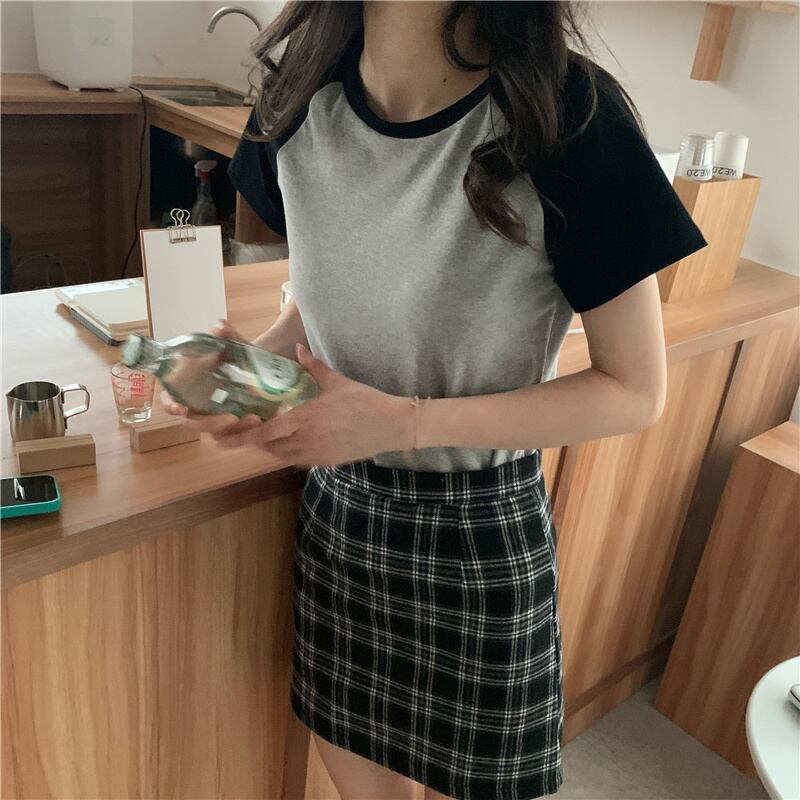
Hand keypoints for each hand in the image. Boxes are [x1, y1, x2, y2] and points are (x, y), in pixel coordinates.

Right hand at [160, 318, 260, 437]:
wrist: (256, 366)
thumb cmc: (233, 357)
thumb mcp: (232, 345)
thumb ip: (226, 336)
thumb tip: (219, 326)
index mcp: (185, 388)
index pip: (169, 400)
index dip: (170, 405)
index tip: (180, 408)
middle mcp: (196, 406)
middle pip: (194, 424)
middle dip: (211, 423)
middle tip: (233, 418)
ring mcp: (213, 418)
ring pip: (216, 433)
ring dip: (233, 431)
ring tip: (254, 419)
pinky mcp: (230, 426)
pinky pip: (232, 437)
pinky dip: (243, 434)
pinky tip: (259, 424)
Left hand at [211, 343, 414, 467]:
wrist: (391, 426)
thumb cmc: (365, 401)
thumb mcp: (337, 381)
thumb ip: (313, 367)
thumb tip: (298, 350)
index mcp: (305, 418)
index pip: (265, 432)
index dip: (244, 436)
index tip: (225, 437)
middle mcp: (306, 440)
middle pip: (268, 448)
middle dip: (253, 442)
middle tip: (241, 433)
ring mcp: (316, 454)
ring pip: (282, 457)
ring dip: (269, 449)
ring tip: (262, 438)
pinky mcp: (326, 461)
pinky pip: (298, 460)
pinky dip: (287, 454)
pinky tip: (287, 444)